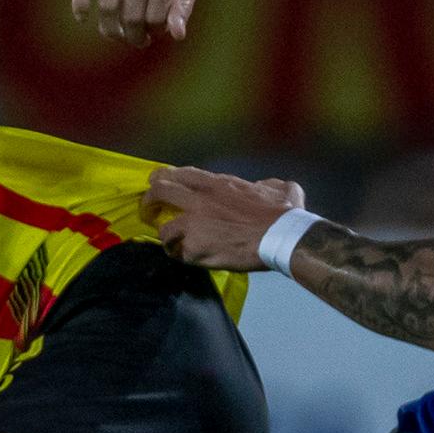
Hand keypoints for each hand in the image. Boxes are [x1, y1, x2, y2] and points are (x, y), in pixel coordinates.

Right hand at [72, 0, 208, 45]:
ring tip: (119, 34)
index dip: (154, 32)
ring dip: (111, 28)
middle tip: (138, 39)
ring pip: (108, 5)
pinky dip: (80, 2)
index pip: (154, 18)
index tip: (156, 33)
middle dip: (134, 35)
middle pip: (130, 15)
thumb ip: (184, 4)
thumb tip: (176, 36)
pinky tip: (82, 18)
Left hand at [145, 167, 303, 270]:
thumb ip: (268, 185)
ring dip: (166, 236)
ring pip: (163, 229)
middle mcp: (201, 201)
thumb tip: (267, 187)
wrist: (282, 237)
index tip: (159, 182)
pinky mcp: (196, 249)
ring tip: (171, 243)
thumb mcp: (280, 188)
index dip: (165, 177)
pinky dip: (180, 256)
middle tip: (149, 208)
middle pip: (160, 191)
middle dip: (150, 199)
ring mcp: (195, 225)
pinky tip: (186, 258)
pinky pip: (178, 254)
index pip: (181, 174)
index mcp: (218, 184)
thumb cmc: (284, 213)